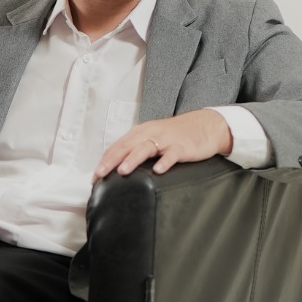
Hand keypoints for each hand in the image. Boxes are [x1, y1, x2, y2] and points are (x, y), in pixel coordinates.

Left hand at [94, 108, 234, 178]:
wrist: (206, 125)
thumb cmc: (178, 134)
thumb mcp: (154, 139)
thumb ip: (138, 150)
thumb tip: (118, 167)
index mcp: (142, 132)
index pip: (118, 145)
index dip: (105, 159)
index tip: (95, 175)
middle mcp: (151, 133)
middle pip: (127, 146)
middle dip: (111, 160)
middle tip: (100, 173)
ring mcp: (166, 140)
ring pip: (145, 148)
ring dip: (132, 159)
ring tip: (122, 170)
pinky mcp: (182, 146)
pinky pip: (172, 154)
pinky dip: (164, 162)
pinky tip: (158, 170)